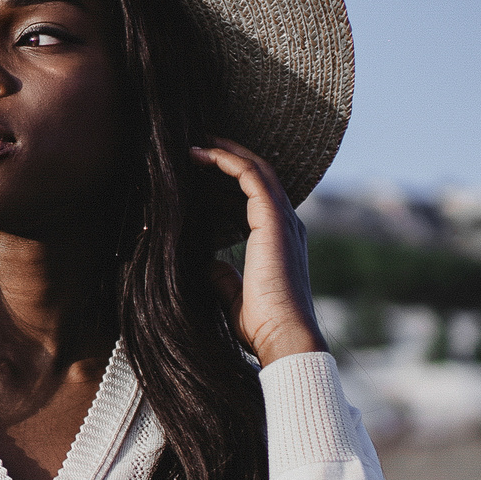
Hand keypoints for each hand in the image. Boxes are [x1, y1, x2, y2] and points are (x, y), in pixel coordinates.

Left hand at [196, 139, 326, 366]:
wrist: (283, 336)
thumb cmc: (260, 325)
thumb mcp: (232, 295)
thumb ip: (222, 276)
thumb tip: (205, 263)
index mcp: (279, 240)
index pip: (254, 198)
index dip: (227, 181)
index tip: (198, 173)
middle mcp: (286, 224)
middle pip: (258, 176)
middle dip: (228, 157)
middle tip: (196, 145)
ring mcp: (283, 219)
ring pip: (256, 169)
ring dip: (225, 152)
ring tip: (194, 143)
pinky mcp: (274, 219)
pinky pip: (250, 176)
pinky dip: (226, 160)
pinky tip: (200, 154)